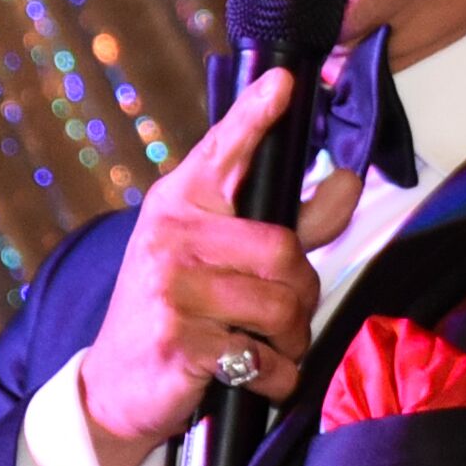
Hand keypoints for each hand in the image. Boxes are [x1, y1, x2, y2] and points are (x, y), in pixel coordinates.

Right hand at [66, 69, 374, 465]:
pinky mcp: (179, 338)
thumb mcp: (218, 257)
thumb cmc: (178, 309)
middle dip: (301, 293)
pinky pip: (265, 359)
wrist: (116, 383)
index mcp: (181, 202)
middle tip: (280, 317)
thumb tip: (349, 182)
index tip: (283, 82)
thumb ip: (285, 222)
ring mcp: (172, 285)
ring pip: (283, 307)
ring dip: (289, 341)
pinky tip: (247, 376)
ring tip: (263, 346)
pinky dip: (273, 378)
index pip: (225, 150)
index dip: (255, 116)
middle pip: (285, 251)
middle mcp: (172, 234)